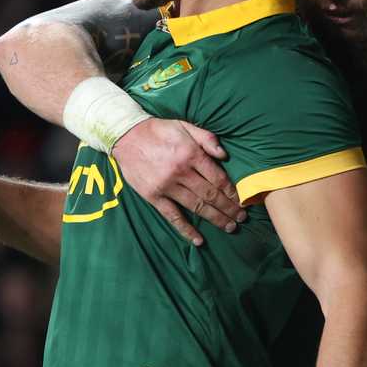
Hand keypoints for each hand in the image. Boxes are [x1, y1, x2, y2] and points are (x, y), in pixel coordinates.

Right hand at [112, 119, 245, 245]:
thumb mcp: (184, 125)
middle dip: (229, 208)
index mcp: (190, 154)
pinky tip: (198, 240)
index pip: (218, 178)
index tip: (241, 201)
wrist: (125, 136)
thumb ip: (207, 138)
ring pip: (196, 206)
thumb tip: (225, 156)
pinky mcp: (153, 197)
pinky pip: (172, 216)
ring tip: (230, 227)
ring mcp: (166, 186)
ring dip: (215, 218)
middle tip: (241, 218)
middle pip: (211, 195)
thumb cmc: (158, 131)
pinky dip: (186, 230)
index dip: (232, 192)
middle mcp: (180, 172)